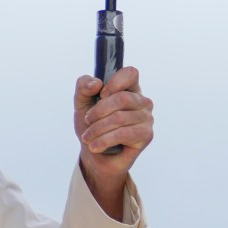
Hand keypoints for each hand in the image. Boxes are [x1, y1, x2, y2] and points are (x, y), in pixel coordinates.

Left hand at [74, 66, 152, 215]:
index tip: (100, 94)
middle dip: (98, 111)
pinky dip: (105, 140)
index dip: (114, 82)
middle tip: (87, 121)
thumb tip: (97, 84)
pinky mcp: (146, 135)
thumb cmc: (91, 125)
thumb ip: (83, 86)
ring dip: (98, 129)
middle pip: (122, 98)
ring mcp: (147, 118)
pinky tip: (94, 146)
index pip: (130, 73)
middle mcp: (142, 101)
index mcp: (128, 88)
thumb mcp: (81, 103)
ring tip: (87, 138)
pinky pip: (124, 134)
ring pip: (120, 118)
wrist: (94, 154)